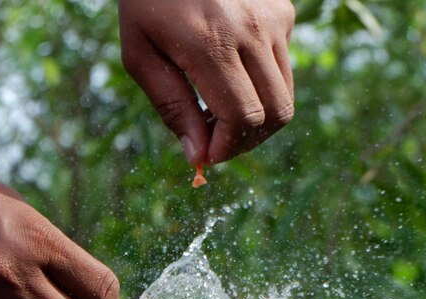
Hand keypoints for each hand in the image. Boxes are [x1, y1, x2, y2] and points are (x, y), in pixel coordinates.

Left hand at [118, 0, 294, 164]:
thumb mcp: (140, 53)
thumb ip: (170, 107)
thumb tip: (198, 156)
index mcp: (209, 43)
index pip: (241, 117)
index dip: (227, 147)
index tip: (207, 155)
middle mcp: (251, 30)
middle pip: (275, 114)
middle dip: (247, 140)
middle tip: (218, 140)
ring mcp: (273, 20)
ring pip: (285, 96)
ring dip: (258, 118)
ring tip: (224, 112)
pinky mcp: (283, 13)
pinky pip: (283, 68)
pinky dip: (263, 86)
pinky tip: (235, 72)